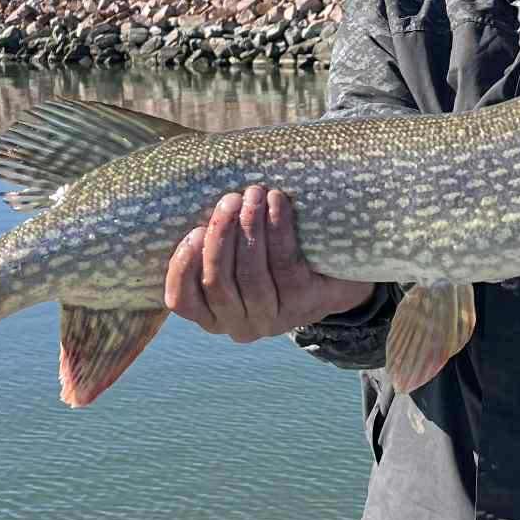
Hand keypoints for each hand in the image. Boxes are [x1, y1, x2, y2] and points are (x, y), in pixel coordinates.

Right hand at [165, 186, 373, 341]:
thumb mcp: (235, 256)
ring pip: (251, 275)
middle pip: (218, 283)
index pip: (182, 301)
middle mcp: (240, 326)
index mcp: (213, 315)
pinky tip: (276, 202)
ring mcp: (273, 319)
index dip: (183, 267)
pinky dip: (278, 229)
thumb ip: (211, 242)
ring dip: (250, 228)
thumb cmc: (271, 255)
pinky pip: (285, 265)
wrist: (337, 272)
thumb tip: (186, 203)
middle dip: (221, 236)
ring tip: (253, 194)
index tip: (194, 230)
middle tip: (230, 199)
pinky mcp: (304, 304)